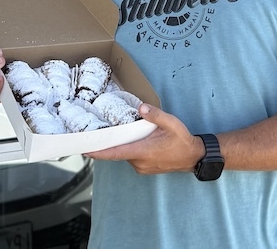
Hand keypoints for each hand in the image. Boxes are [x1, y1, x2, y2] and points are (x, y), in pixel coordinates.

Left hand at [83, 103, 203, 174]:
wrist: (193, 157)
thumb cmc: (182, 140)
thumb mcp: (171, 123)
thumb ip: (155, 115)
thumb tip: (141, 108)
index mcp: (143, 151)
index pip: (114, 153)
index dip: (97, 151)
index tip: (83, 148)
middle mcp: (139, 162)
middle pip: (116, 152)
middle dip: (107, 143)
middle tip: (93, 132)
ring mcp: (141, 167)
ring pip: (123, 154)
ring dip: (119, 145)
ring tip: (113, 132)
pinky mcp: (144, 168)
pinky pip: (130, 157)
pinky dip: (126, 149)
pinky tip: (129, 139)